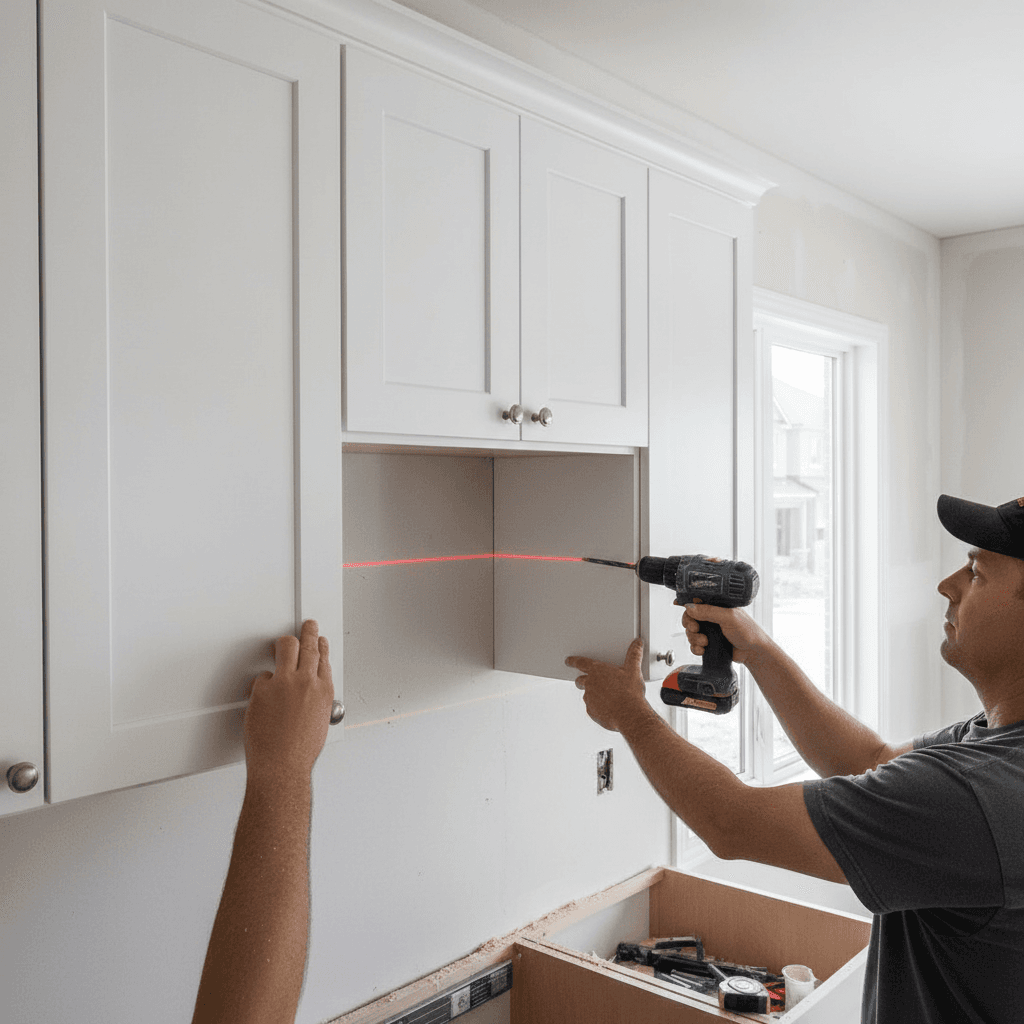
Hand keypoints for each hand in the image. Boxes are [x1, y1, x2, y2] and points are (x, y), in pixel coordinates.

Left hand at [244, 619, 334, 783]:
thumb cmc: (299, 752)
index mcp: (323, 691)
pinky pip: (262, 676)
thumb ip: (316, 702)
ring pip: (286, 647)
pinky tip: (264, 690)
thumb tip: (310, 696)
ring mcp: (284, 683)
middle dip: (308, 632)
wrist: (281, 766)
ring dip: (285, 643)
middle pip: (309, 646)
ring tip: (282, 643)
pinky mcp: (262, 689)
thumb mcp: (319, 723)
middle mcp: (307, 682)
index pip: (324, 659)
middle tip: (308, 626)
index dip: (321, 646)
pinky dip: (264, 683)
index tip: (319, 640)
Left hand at [565, 637, 647, 731]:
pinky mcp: (592, 712)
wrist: (629, 714)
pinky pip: (592, 708)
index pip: (580, 662)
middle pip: (580, 680)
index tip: (568, 661)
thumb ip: (634, 655)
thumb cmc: (630, 692)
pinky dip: (598, 707)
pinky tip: (609, 708)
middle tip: (591, 681)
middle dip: (582, 679)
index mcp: (598, 670)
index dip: (573, 661)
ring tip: (606, 697)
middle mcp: (590, 684)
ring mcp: (589, 698)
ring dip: (592, 694)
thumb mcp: (634, 670)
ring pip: (586, 695)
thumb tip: (637, 644)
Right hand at [680, 603, 769, 665]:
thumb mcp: (729, 617)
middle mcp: (712, 617)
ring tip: (705, 642)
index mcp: (717, 606)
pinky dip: (695, 648)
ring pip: (690, 632)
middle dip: (690, 624)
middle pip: (689, 617)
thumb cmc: (748, 631)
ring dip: (694, 638)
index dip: (687, 604)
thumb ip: (709, 611)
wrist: (753, 652)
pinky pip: (694, 645)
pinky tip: (703, 649)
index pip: (697, 601)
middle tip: (696, 629)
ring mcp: (709, 631)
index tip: (678, 605)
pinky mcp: (709, 643)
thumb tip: (689, 607)